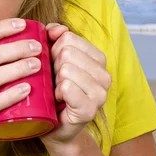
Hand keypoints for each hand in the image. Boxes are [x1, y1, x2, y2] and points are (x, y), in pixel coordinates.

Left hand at [41, 24, 111, 147]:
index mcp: (98, 59)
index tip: (54, 67)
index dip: (53, 51)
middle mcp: (105, 75)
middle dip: (53, 66)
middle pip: (67, 52)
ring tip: (57, 93)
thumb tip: (56, 28)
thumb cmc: (51, 92)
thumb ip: (54, 39)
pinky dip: (57, 93)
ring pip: (67, 69)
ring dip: (55, 82)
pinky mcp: (90, 109)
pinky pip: (67, 87)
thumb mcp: (51, 60)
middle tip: (55, 82)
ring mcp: (101, 93)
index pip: (69, 38)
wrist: (53, 127)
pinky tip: (60, 102)